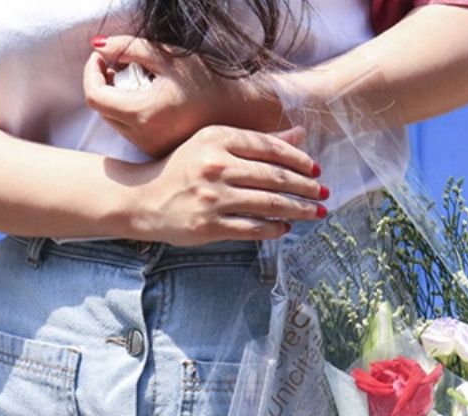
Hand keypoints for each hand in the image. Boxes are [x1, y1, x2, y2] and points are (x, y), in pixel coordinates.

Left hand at [83, 36, 284, 158]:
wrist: (240, 111)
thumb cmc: (208, 80)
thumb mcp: (167, 55)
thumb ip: (128, 47)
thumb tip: (99, 47)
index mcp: (143, 114)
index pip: (94, 95)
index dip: (91, 71)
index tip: (103, 56)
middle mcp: (143, 138)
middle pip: (102, 111)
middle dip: (103, 84)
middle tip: (117, 64)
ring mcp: (151, 149)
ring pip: (116, 123)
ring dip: (117, 99)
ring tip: (137, 80)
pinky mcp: (159, 154)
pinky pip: (132, 134)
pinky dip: (132, 114)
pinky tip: (150, 99)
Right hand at [128, 123, 327, 245]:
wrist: (143, 200)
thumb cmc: (182, 170)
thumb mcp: (214, 146)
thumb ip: (256, 142)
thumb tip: (300, 136)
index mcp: (218, 139)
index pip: (269, 148)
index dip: (298, 160)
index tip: (316, 169)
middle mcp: (216, 166)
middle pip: (274, 177)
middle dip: (305, 187)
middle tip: (324, 193)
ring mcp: (212, 198)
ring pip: (268, 203)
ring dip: (298, 209)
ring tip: (316, 212)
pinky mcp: (209, 225)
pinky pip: (252, 228)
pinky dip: (274, 228)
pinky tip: (287, 226)